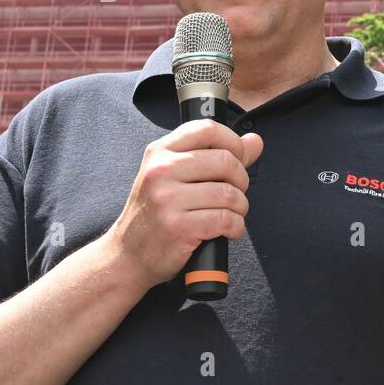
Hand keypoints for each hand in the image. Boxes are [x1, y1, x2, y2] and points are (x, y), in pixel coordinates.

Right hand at [104, 119, 263, 289]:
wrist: (128, 255)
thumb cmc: (157, 214)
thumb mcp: (176, 177)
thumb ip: (215, 155)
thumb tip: (255, 141)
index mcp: (160, 152)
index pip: (208, 129)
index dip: (233, 142)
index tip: (238, 159)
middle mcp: (161, 171)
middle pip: (226, 161)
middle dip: (241, 180)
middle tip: (234, 194)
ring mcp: (167, 199)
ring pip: (229, 193)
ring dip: (240, 207)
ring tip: (231, 214)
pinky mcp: (178, 227)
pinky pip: (226, 219)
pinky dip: (235, 227)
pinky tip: (227, 230)